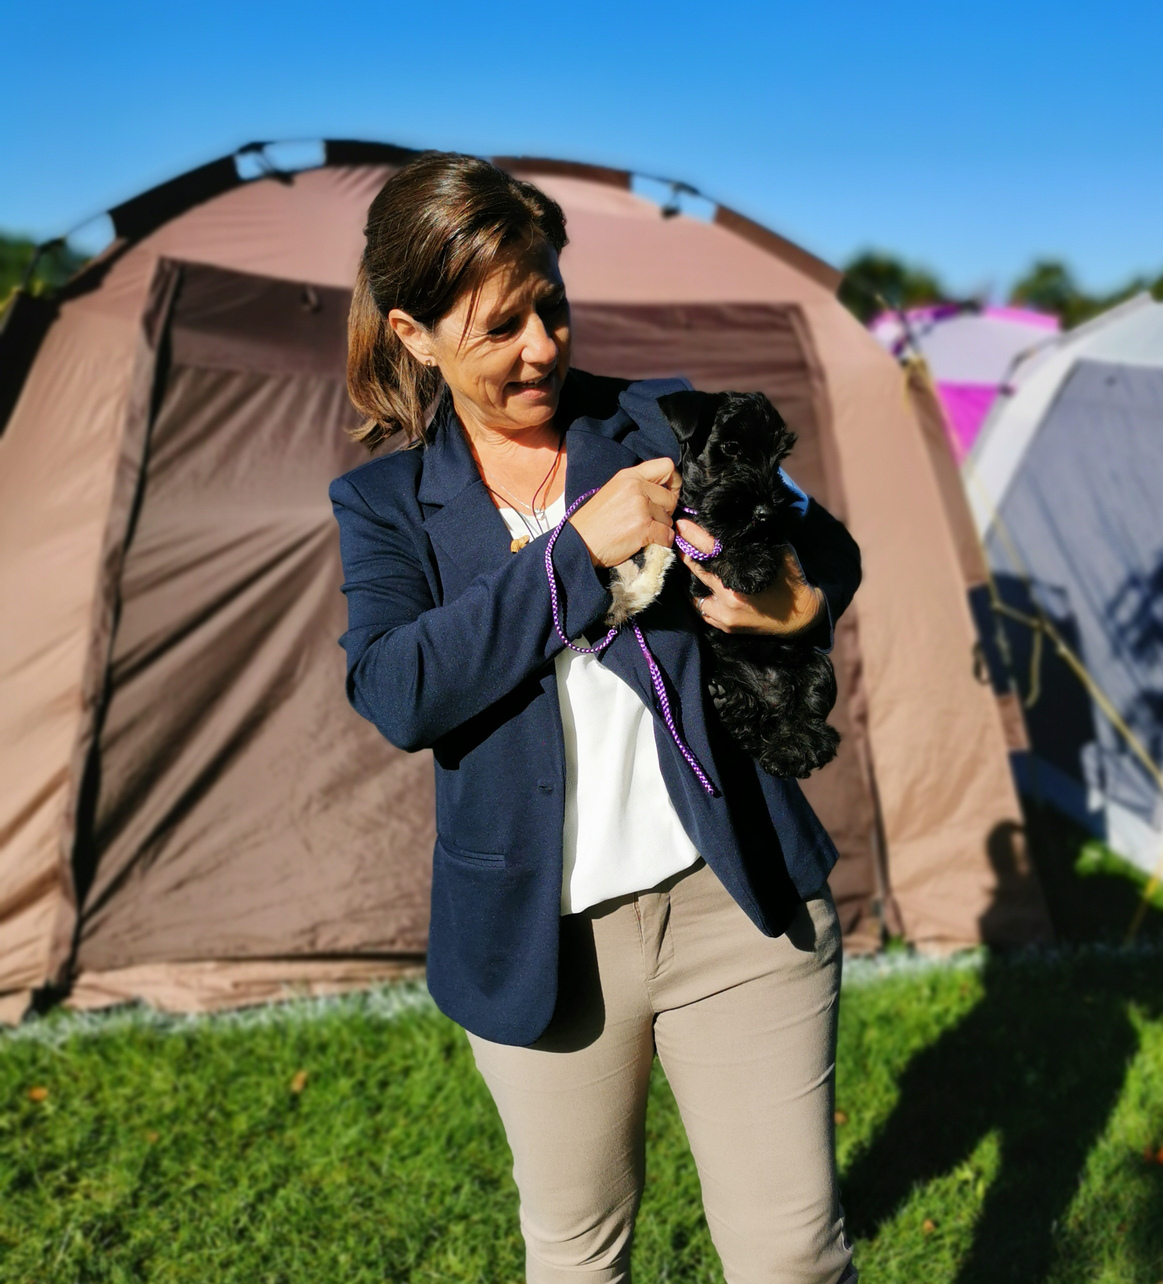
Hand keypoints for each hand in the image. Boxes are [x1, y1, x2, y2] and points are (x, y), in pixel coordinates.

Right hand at [569, 458, 680, 567]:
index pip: (667, 466)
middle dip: (665, 512)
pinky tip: (646, 543)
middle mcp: (637, 487)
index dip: (673, 482)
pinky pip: (667, 535)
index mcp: (629, 476)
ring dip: (660, 529)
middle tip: (649, 521)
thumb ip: (637, 487)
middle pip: (671, 498)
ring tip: (640, 533)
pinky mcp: (644, 528)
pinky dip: (661, 542)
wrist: (578, 543)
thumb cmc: (594, 522)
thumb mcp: (613, 491)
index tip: (667, 494)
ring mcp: (641, 507)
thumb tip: (663, 492)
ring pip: (669, 519)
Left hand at [678, 521, 824, 635]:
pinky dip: (703, 599)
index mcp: (740, 578)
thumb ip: (756, 540)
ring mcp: (725, 616)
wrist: (802, 617)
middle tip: (681, 540)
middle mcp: (729, 598)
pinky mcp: (726, 627)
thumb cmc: (791, 581)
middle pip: (698, 573)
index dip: (693, 537)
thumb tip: (738, 523)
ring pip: (696, 596)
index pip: (709, 552)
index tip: (682, 525)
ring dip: (695, 582)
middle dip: (689, 556)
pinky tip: (705, 588)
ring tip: (695, 566)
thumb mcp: (779, 552)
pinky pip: (705, 611)